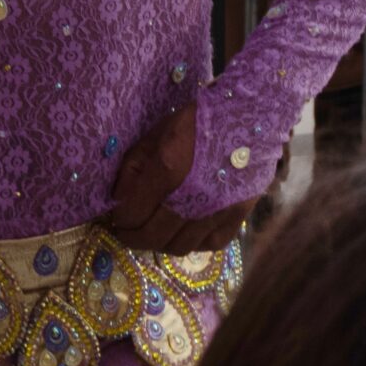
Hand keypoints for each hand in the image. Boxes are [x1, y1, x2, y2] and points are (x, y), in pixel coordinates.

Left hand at [106, 102, 253, 254]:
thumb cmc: (197, 121)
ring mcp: (218, 212)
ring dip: (159, 242)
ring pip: (178, 247)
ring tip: (152, 229)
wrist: (249, 118)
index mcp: (169, 167)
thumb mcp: (155, 135)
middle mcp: (194, 196)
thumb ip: (132, 169)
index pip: (132, 212)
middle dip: (132, 236)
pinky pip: (206, 246)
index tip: (115, 216)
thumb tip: (118, 202)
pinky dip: (190, 242)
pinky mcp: (237, 219)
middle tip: (126, 230)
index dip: (118, 218)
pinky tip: (183, 228)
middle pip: (152, 236)